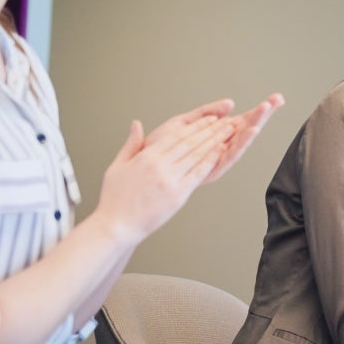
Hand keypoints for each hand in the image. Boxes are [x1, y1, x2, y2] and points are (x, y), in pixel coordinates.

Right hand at [95, 114, 234, 242]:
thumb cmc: (115, 198)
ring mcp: (170, 179)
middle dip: (210, 130)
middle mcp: (160, 165)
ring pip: (197, 155)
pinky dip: (211, 160)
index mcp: (145, 157)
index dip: (195, 126)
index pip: (176, 135)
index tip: (209, 119)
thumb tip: (137, 124)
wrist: (117, 225)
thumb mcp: (117, 166)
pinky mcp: (178, 194)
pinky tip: (221, 151)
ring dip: (215, 141)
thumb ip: (131, 145)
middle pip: (190, 142)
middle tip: (226, 121)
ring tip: (229, 131)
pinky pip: (198, 173)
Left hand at [146, 94, 285, 182]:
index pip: (243, 120)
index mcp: (214, 137)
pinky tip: (252, 130)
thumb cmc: (156, 153)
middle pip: (247, 128)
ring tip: (267, 109)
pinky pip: (230, 155)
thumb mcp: (180, 124)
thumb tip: (230, 103)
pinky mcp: (212, 169)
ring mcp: (217, 159)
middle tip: (278, 100)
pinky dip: (241, 142)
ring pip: (242, 139)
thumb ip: (205, 112)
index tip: (275, 100)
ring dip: (256, 123)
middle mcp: (220, 149)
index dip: (259, 110)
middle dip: (263, 114)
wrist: (140, 180)